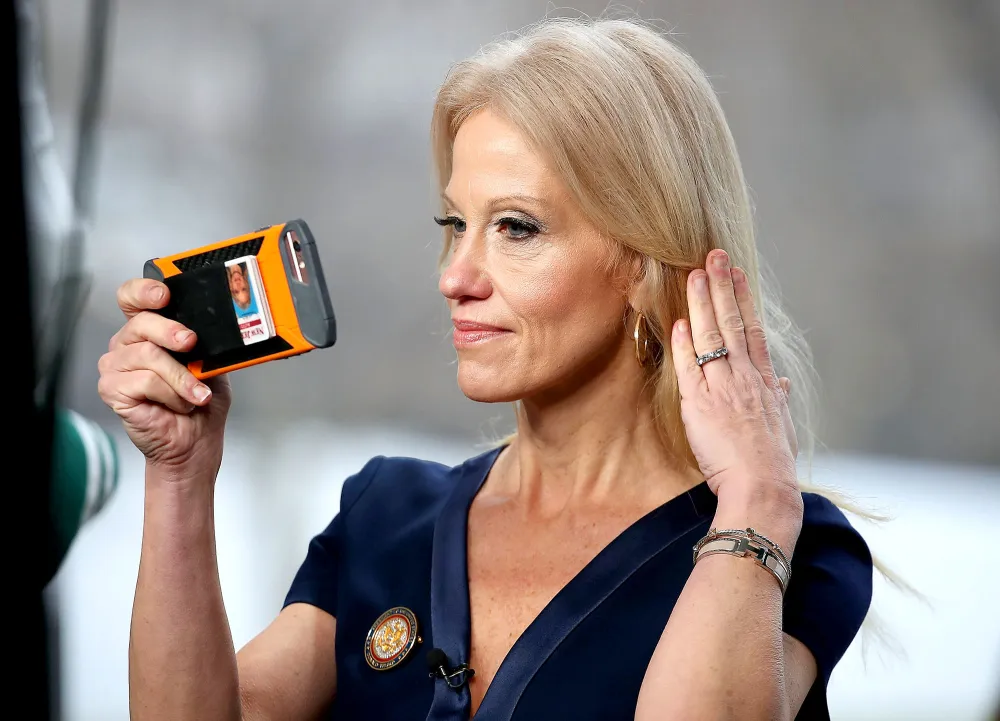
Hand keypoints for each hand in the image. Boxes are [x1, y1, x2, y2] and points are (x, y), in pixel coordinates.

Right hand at [97, 278, 231, 473]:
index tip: (163, 294)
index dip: (143, 290)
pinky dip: (171, 394)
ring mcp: (116, 366)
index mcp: (149, 331)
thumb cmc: (200, 402)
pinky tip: (179, 404)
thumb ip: (205, 342)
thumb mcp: (211, 363)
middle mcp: (128, 344)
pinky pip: (144, 381)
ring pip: (148, 355)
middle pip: (142, 322)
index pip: (133, 298)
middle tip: (191, 344)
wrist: (195, 441)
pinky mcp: (112, 389)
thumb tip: (214, 326)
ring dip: (181, 378)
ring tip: (196, 395)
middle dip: (171, 332)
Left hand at [670, 250, 799, 505]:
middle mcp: (746, 379)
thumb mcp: (782, 427)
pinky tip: (678, 321)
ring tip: (695, 274)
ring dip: (703, 304)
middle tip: (715, 255)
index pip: (754, 331)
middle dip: (722, 287)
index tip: (737, 274)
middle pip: (734, 324)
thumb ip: (778, 400)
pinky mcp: (701, 406)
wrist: (763, 489)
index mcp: (765, 383)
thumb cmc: (773, 464)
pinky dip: (684, 344)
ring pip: (712, 338)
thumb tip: (780, 383)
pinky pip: (691, 368)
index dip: (744, 299)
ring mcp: (724, 389)